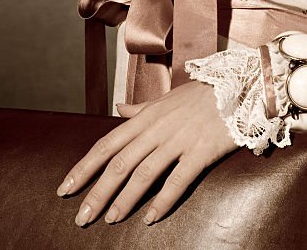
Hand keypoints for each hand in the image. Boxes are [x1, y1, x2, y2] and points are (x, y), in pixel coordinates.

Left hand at [56, 80, 237, 226]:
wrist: (240, 86)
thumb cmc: (202, 94)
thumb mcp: (167, 99)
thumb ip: (140, 109)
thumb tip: (118, 110)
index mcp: (146, 117)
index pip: (107, 144)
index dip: (84, 167)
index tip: (65, 188)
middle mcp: (158, 129)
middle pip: (119, 163)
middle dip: (97, 192)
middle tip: (81, 217)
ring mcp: (179, 140)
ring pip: (143, 173)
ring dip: (123, 200)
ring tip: (109, 220)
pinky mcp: (201, 152)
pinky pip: (178, 180)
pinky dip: (162, 201)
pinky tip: (149, 218)